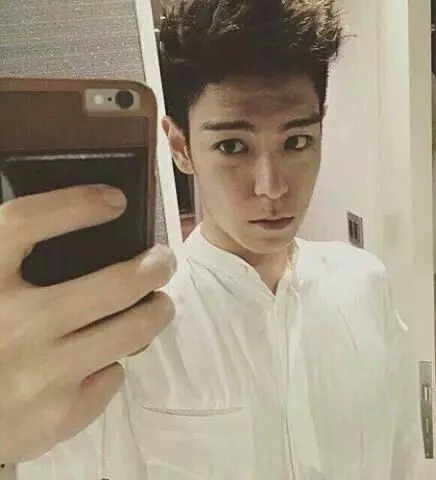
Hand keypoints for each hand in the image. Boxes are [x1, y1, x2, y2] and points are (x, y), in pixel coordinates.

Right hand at [0, 185, 175, 463]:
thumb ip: (17, 262)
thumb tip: (88, 224)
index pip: (27, 222)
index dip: (77, 204)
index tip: (115, 200)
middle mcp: (11, 325)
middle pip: (115, 284)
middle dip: (155, 268)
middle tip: (163, 261)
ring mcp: (39, 374)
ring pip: (133, 330)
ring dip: (157, 311)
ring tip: (159, 304)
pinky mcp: (59, 415)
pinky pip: (114, 375)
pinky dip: (114, 361)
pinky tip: (102, 359)